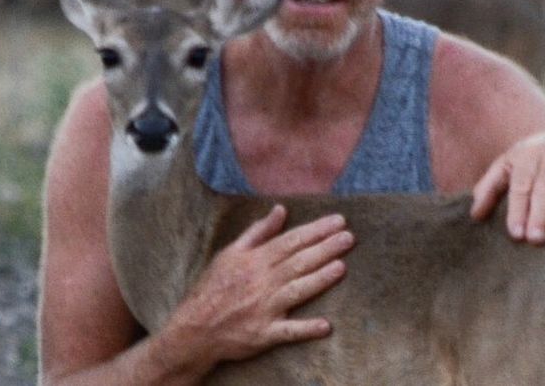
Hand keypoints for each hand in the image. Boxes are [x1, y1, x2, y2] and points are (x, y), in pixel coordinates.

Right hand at [164, 205, 351, 367]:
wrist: (194, 327)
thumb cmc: (212, 287)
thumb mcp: (230, 253)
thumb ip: (257, 232)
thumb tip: (280, 210)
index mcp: (255, 260)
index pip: (291, 241)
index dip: (316, 230)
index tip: (338, 221)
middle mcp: (262, 282)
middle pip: (298, 261)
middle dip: (326, 248)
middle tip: (350, 237)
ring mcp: (265, 308)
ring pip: (297, 290)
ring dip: (320, 279)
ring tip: (342, 267)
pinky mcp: (264, 334)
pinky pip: (288, 331)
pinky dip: (306, 329)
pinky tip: (325, 326)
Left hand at [469, 126, 544, 244]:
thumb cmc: (535, 162)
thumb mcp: (509, 167)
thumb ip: (491, 188)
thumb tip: (474, 216)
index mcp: (525, 157)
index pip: (520, 186)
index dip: (517, 210)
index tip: (516, 234)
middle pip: (542, 185)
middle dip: (538, 212)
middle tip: (536, 238)